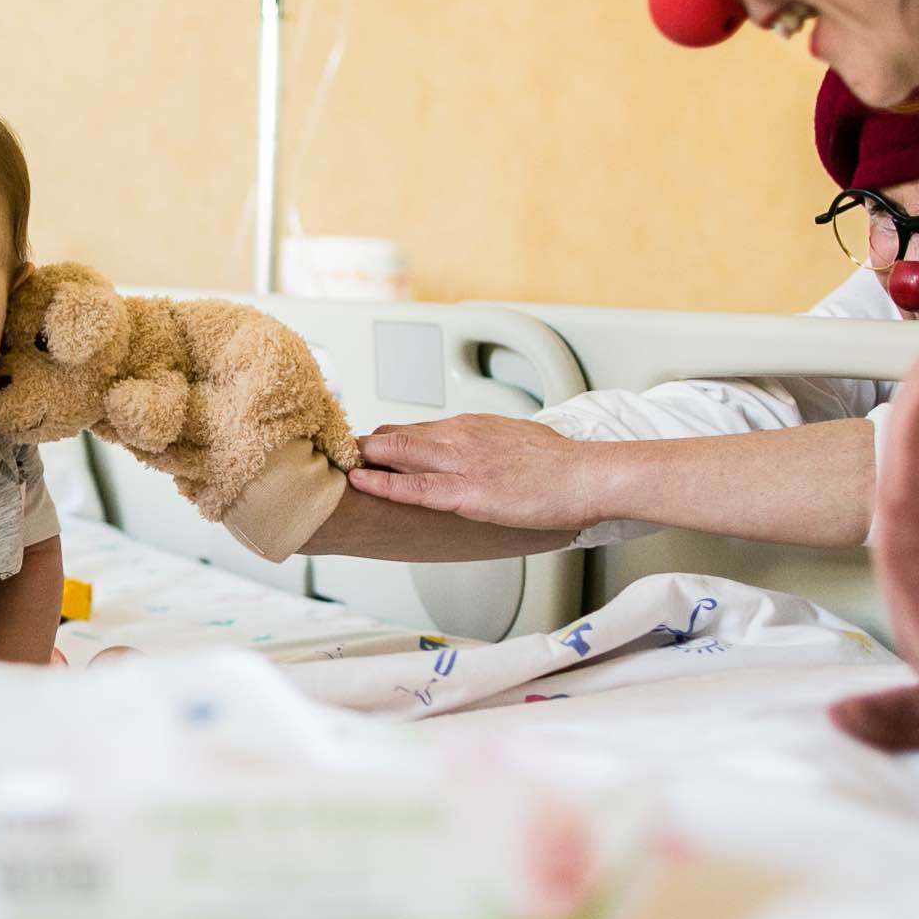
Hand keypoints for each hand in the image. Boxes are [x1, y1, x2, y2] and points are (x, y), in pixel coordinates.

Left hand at [347, 416, 606, 532]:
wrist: (588, 475)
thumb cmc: (559, 466)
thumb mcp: (512, 442)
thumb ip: (482, 447)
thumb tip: (466, 456)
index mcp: (470, 426)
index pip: (411, 429)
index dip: (379, 442)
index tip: (356, 450)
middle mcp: (460, 436)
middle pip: (395, 435)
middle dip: (360, 447)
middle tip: (330, 458)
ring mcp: (463, 463)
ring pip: (399, 453)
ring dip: (363, 460)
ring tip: (331, 468)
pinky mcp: (470, 492)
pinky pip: (417, 488)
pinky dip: (384, 485)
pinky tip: (361, 483)